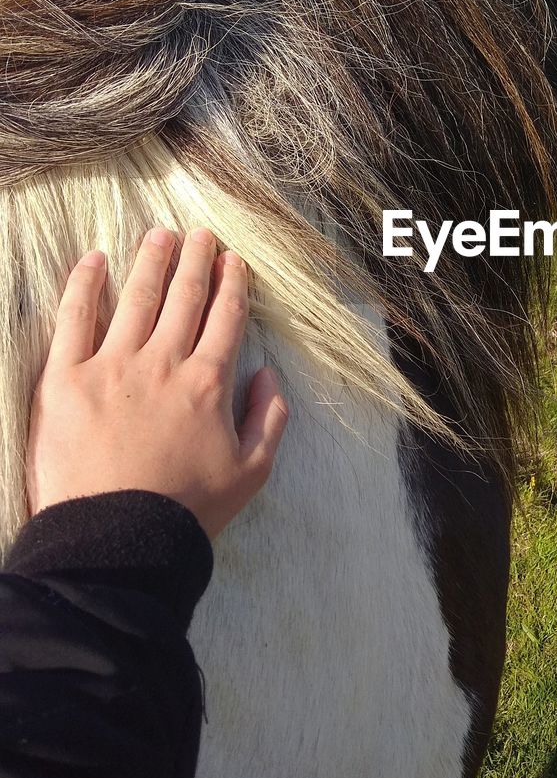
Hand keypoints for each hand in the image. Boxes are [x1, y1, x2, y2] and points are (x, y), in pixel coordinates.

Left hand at [26, 227, 288, 539]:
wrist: (117, 542)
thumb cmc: (186, 512)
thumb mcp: (251, 472)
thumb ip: (269, 418)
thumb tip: (269, 375)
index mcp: (209, 383)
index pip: (225, 318)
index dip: (232, 284)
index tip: (234, 261)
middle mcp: (164, 363)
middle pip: (184, 297)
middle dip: (196, 260)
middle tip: (201, 235)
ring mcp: (112, 367)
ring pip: (136, 297)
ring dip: (151, 261)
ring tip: (159, 235)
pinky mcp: (65, 380)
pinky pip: (74, 319)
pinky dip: (84, 284)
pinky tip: (93, 261)